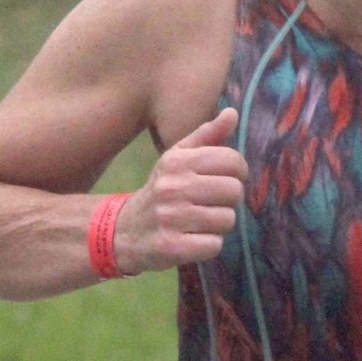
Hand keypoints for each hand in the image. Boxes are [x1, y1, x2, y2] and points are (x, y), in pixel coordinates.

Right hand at [114, 106, 246, 271]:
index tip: (225, 180)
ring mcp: (171, 218)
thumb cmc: (161, 190)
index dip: (238, 173)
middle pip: (233, 191)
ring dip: (218, 225)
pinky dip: (208, 246)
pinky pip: (214, 245)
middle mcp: (172, 187)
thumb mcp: (177, 158)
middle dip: (228, 201)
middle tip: (210, 204)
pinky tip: (192, 240)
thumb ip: (207, 136)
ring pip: (227, 219)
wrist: (124, 230)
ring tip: (199, 222)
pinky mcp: (171, 247)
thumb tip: (232, 114)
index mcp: (177, 161)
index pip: (232, 161)